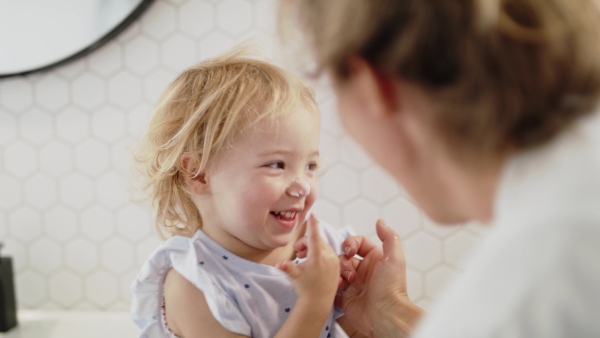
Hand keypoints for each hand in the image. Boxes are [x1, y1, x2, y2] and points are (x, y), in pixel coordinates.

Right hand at [277, 214, 339, 305]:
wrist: (318, 302)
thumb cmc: (305, 288)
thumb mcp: (295, 276)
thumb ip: (288, 267)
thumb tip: (278, 264)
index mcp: (318, 257)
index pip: (314, 236)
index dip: (312, 224)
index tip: (313, 214)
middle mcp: (329, 257)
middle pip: (316, 241)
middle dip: (305, 243)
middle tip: (298, 252)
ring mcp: (334, 260)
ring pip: (322, 246)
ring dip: (312, 248)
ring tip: (303, 258)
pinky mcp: (338, 265)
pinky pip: (328, 252)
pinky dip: (320, 253)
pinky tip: (313, 262)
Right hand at [336, 219, 422, 336]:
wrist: (385, 316)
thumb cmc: (392, 288)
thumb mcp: (394, 259)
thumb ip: (389, 237)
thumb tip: (380, 221)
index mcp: (374, 259)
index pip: (357, 243)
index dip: (350, 244)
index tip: (348, 250)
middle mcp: (363, 270)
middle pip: (343, 256)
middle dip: (341, 262)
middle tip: (348, 273)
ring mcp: (353, 284)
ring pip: (335, 271)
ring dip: (336, 275)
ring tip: (344, 284)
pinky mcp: (345, 298)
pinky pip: (332, 288)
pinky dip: (330, 287)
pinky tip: (337, 290)